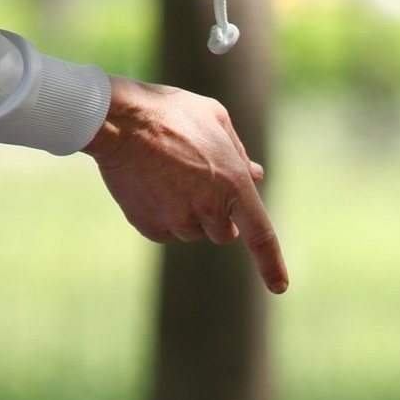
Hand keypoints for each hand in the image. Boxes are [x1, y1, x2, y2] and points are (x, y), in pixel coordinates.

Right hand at [82, 76, 286, 293]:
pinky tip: (150, 185)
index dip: (271, 264)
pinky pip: (164, 232)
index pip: (260, 235)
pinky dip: (161, 216)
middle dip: (218, 216)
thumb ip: (238, 152)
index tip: (280, 287)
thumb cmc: (170, 112)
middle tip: (199, 185)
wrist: (119, 120)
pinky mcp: (149, 226)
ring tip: (167, 176)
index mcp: (233, 184)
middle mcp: (208, 209)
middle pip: (224, 233)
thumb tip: (256, 175)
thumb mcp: (215, 118)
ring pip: (192, 232)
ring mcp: (177, 220)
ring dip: (187, 213)